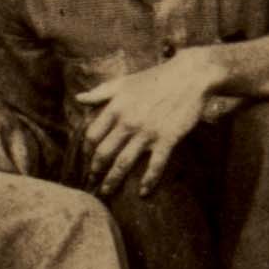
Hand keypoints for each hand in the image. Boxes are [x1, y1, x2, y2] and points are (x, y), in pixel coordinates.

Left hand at [75, 51, 218, 192]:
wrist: (189, 76)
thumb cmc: (155, 78)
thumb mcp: (123, 82)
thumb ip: (100, 92)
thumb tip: (79, 99)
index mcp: (116, 108)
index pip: (93, 135)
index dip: (87, 149)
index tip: (87, 157)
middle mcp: (128, 122)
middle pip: (104, 153)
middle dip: (96, 169)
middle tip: (92, 180)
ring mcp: (147, 132)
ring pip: (124, 163)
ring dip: (113, 180)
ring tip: (107, 191)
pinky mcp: (167, 138)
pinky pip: (155, 165)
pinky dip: (148, 181)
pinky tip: (143, 193)